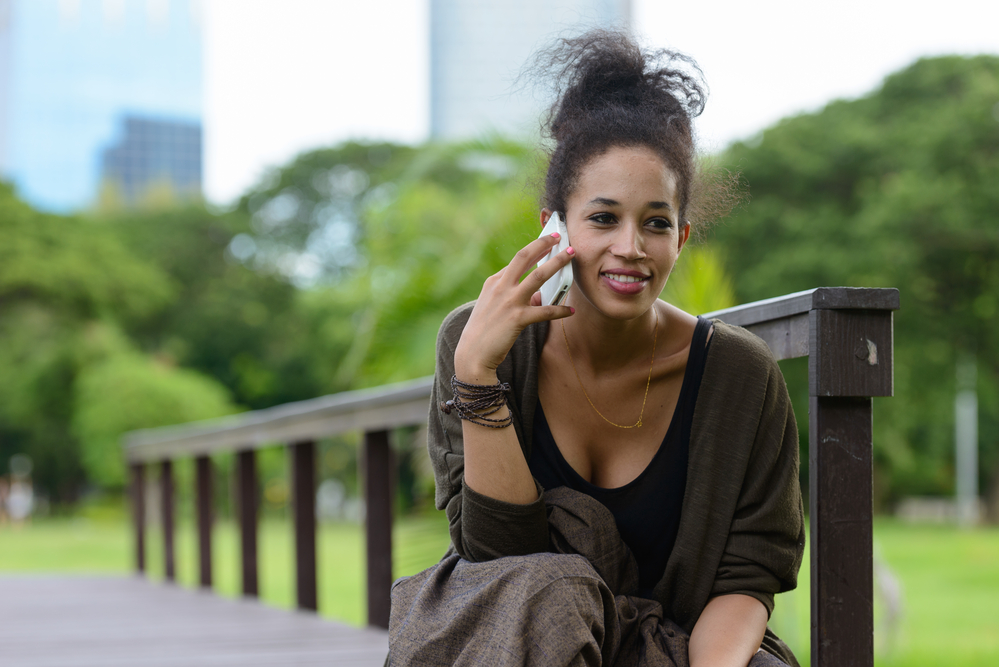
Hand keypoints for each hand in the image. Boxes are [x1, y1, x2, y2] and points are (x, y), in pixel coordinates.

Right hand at [455, 232, 574, 380]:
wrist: (473, 354)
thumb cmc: (484, 331)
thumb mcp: (492, 305)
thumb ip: (511, 295)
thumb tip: (538, 295)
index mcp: (494, 282)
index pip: (517, 260)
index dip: (534, 249)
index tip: (548, 242)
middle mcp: (501, 287)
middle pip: (525, 257)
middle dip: (543, 244)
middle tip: (560, 237)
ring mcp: (509, 301)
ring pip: (539, 276)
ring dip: (557, 263)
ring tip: (571, 256)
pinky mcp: (518, 318)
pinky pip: (545, 311)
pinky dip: (560, 310)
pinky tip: (570, 311)